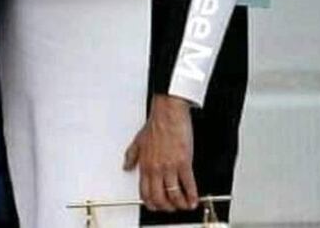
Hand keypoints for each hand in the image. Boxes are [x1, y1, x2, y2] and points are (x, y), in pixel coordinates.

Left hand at [123, 94, 198, 211]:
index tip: (157, 206)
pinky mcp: (183, 163)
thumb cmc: (156, 124)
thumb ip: (131, 155)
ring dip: (180, 204)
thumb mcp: (138, 140)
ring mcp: (170, 167)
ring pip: (173, 195)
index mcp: (145, 164)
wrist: (168, 112)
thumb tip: (126, 166)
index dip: (151, 203)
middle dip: (166, 207)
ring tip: (184, 205)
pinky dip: (192, 196)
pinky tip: (193, 199)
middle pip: (159, 198)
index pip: (145, 192)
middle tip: (172, 208)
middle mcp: (156, 168)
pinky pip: (188, 185)